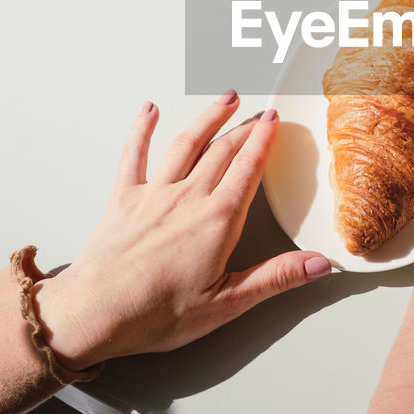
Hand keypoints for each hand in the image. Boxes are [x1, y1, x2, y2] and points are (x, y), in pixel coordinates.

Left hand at [33, 94, 330, 369]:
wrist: (95, 312)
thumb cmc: (155, 313)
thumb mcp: (227, 304)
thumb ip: (275, 278)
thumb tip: (318, 265)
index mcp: (217, 221)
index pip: (248, 168)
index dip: (264, 141)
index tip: (275, 120)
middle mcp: (188, 198)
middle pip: (223, 150)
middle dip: (245, 127)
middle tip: (260, 112)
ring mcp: (153, 193)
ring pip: (186, 143)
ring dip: (208, 118)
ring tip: (225, 99)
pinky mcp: (124, 198)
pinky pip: (134, 154)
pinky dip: (142, 129)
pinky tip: (149, 111)